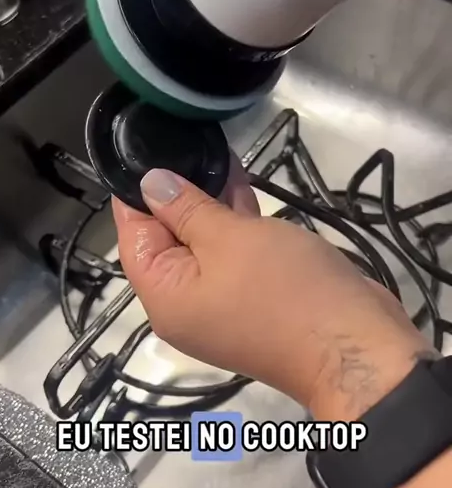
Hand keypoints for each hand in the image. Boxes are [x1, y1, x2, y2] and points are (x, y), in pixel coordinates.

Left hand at [113, 167, 431, 420]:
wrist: (355, 345)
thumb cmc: (284, 289)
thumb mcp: (228, 238)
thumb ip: (185, 208)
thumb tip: (150, 184)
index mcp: (163, 296)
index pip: (132, 235)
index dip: (136, 192)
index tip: (143, 149)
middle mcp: (184, 303)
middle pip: (167, 239)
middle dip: (177, 193)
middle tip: (183, 142)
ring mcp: (220, 301)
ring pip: (203, 244)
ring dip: (210, 203)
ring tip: (213, 154)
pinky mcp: (253, 296)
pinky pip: (232, 254)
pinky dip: (234, 223)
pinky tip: (238, 183)